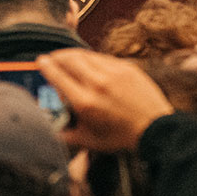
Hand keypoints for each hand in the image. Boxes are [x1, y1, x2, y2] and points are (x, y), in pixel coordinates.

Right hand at [37, 50, 174, 152]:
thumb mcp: (89, 140)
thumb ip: (65, 135)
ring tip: (68, 58)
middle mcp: (98, 84)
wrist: (155, 129)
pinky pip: (103, 58)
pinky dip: (92, 59)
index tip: (41, 61)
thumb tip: (49, 131)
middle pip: (70, 59)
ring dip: (73, 55)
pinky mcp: (126, 68)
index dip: (46, 66)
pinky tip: (90, 64)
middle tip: (53, 57)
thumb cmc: (122, 137)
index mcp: (85, 102)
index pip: (58, 76)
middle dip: (57, 55)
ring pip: (86, 55)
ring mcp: (114, 73)